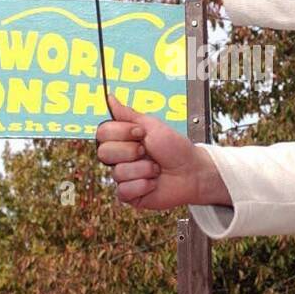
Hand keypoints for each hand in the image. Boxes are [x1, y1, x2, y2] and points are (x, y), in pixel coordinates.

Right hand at [96, 95, 229, 209]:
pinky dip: (143, 185)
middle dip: (132, 151)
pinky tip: (153, 183)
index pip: (102, 133)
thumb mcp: (152, 125)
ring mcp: (123, 177)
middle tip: (147, 151)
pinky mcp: (129, 195)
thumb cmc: (175, 148)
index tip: (140, 133)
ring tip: (156, 169)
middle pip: (104, 153)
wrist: (192, 171)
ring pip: (118, 172)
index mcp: (122, 139)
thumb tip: (110, 98)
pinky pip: (124, 190)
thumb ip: (128, 114)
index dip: (121, 133)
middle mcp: (119, 157)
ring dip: (144, 169)